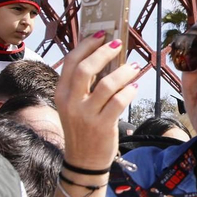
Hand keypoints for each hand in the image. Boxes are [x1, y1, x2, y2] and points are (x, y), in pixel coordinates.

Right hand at [54, 34, 151, 170]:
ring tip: (134, 67)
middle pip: (85, 69)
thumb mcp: (74, 105)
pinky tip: (134, 87)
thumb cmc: (82, 129)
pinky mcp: (102, 126)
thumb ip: (83, 85)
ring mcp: (85, 115)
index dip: (86, 45)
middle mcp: (70, 102)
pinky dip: (129, 90)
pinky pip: (119, 101)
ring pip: (106, 84)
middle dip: (103, 52)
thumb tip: (102, 57)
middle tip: (117, 44)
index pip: (70, 62)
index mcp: (61, 93)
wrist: (83, 161)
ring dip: (123, 72)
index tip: (100, 35)